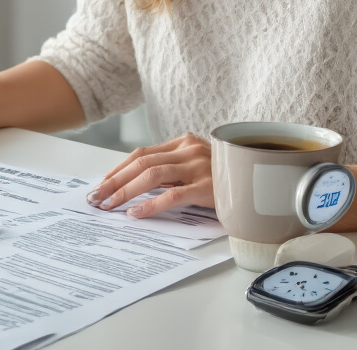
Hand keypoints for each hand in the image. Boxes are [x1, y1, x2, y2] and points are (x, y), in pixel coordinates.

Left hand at [85, 134, 213, 218]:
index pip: (142, 153)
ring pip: (152, 175)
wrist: (260, 185)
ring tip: (109, 204)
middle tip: (96, 197)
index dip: (118, 168)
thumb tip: (134, 186)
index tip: (101, 184)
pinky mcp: (207, 187)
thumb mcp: (196, 168)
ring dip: (125, 190)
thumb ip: (172, 170)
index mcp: (184, 142)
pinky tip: (136, 214)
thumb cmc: (224, 180)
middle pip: (141, 162)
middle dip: (114, 180)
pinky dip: (150, 205)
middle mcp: (189, 150)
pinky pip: (172, 196)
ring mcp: (198, 167)